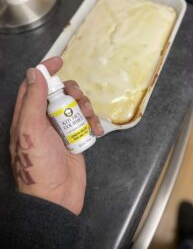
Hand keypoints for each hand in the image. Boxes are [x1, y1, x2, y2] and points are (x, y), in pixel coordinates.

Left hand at [10, 57, 103, 214]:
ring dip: (86, 108)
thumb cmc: (39, 164)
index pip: (34, 86)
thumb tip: (35, 72)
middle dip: (72, 91)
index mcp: (28, 116)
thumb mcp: (31, 130)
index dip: (45, 71)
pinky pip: (86, 123)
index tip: (60, 61)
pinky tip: (97, 132)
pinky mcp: (76, 139)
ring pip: (75, 107)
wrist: (57, 197)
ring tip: (90, 118)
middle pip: (59, 94)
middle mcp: (44, 120)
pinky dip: (94, 124)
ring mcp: (61, 130)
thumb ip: (33, 100)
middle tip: (79, 97)